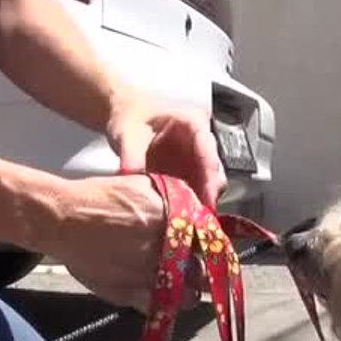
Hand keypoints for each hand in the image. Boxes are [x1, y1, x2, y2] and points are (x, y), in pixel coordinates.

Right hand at [40, 174, 206, 311]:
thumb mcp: (145, 185)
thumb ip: (175, 200)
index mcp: (173, 220)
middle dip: (202, 267)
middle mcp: (165, 249)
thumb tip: (196, 212)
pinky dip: (167, 303)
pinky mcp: (129, 293)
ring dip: (191, 289)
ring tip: (187, 284)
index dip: (213, 245)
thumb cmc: (100, 198)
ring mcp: (147, 274)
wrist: (63, 219)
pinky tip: (167, 296)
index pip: (210, 239)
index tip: (213, 249)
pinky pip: (160, 307)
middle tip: (198, 265)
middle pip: (202, 268)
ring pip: (188, 293)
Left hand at [106, 96, 226, 208]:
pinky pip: (197, 192)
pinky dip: (192, 206)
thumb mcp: (127, 133)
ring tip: (190, 221)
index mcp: (192, 123)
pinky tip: (182, 218)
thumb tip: (130, 178)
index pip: (207, 149)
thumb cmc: (131, 118)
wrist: (126, 119)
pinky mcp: (191, 175)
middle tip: (199, 217)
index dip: (210, 176)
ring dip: (201, 204)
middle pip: (214, 171)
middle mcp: (201, 143)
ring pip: (210, 185)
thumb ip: (130, 156)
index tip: (207, 198)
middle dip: (208, 195)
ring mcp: (198, 160)